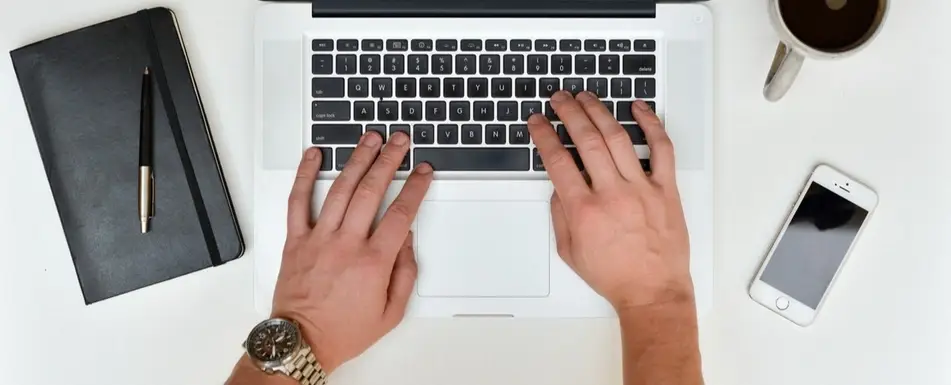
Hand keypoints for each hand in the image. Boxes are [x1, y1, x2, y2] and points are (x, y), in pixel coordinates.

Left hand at [271, 132, 432, 372]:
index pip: (401, 213)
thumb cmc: (343, 331)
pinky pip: (297, 201)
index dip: (415, 188)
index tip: (423, 172)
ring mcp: (318, 239)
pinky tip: (314, 155)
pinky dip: (305, 175)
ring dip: (356, 159)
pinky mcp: (295, 241)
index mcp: (373, 262)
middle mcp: (346, 244)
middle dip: (389, 160)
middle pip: (372, 191)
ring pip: (340, 189)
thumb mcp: (391, 312)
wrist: (301, 343)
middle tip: (400, 142)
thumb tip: (406, 239)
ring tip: (369, 138)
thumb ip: (405, 273)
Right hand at [528, 91, 691, 310]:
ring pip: (618, 138)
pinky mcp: (666, 189)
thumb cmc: (614, 275)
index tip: (538, 122)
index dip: (544, 135)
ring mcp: (641, 189)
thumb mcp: (570, 251)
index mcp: (584, 211)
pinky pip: (662, 149)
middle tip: (560, 99)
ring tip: (587, 97)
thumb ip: (560, 215)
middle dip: (568, 113)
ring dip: (599, 112)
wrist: (652, 292)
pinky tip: (638, 108)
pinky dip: (651, 124)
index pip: (558, 161)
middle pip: (586, 140)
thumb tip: (558, 186)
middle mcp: (612, 194)